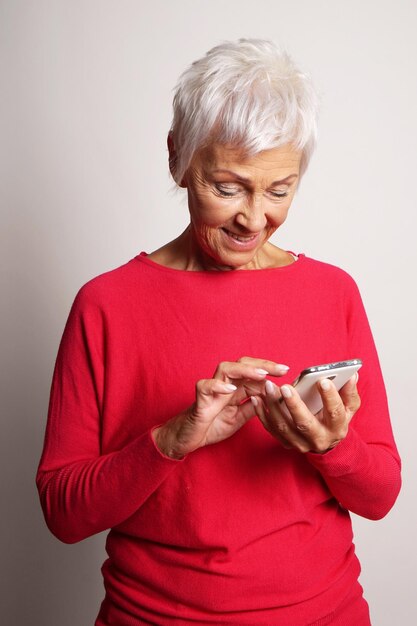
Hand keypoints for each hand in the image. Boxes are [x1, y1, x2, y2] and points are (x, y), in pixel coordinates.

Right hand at [152, 357, 288, 458]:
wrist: (188, 438)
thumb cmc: (212, 425)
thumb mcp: (239, 418)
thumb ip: (253, 407)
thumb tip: (272, 399)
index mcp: (235, 388)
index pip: (253, 373)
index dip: (269, 370)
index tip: (286, 371)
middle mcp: (224, 384)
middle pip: (242, 364)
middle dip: (262, 364)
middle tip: (280, 369)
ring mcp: (211, 390)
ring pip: (225, 369)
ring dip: (244, 370)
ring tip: (261, 374)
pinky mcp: (200, 399)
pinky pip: (205, 386)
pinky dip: (217, 386)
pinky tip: (230, 389)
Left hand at [251, 374, 359, 453]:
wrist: (326, 443)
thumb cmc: (335, 419)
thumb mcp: (348, 408)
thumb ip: (349, 392)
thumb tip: (352, 374)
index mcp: (337, 428)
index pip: (335, 413)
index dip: (330, 397)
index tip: (323, 380)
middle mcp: (318, 439)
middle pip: (305, 423)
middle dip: (294, 405)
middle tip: (286, 387)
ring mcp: (300, 443)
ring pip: (284, 426)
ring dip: (273, 406)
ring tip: (268, 387)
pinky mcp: (285, 442)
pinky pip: (271, 429)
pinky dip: (261, 414)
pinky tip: (256, 399)